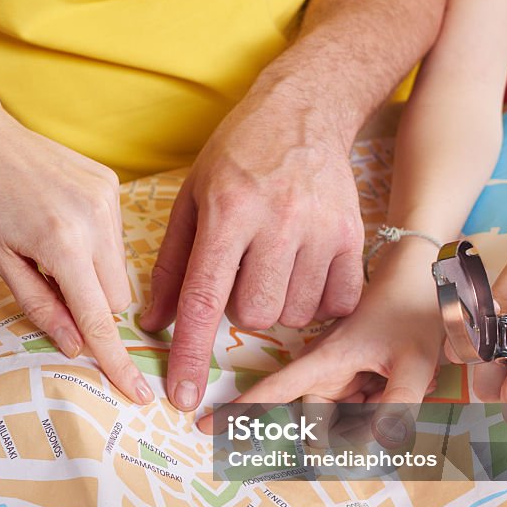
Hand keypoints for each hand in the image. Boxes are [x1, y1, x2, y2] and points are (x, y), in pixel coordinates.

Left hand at [0, 94, 151, 404]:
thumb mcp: (0, 261)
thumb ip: (42, 306)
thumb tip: (77, 346)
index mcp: (62, 243)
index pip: (98, 318)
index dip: (117, 361)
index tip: (139, 394)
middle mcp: (94, 218)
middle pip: (115, 299)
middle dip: (90, 307)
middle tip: (49, 284)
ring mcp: (107, 196)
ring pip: (119, 271)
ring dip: (93, 276)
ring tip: (51, 247)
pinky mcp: (111, 182)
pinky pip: (116, 238)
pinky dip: (95, 247)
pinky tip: (61, 223)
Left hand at [141, 91, 362, 409]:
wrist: (305, 109)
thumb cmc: (237, 155)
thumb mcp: (190, 199)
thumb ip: (170, 265)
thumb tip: (152, 324)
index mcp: (228, 212)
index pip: (205, 299)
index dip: (191, 355)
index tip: (183, 398)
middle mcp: (278, 222)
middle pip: (254, 315)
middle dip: (240, 308)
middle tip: (242, 268)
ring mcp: (322, 229)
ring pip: (293, 315)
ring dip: (277, 303)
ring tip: (274, 261)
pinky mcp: (354, 235)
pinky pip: (334, 304)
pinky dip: (316, 300)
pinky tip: (304, 268)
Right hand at [199, 240, 441, 446]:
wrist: (421, 281)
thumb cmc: (412, 313)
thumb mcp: (414, 362)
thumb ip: (398, 406)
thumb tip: (377, 445)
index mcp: (325, 360)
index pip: (274, 390)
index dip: (240, 411)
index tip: (204, 427)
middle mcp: (323, 370)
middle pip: (317, 421)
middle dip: (349, 428)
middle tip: (385, 399)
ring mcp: (337, 375)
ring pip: (341, 418)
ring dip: (369, 414)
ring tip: (397, 381)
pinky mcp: (351, 377)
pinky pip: (357, 408)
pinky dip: (377, 405)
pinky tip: (398, 381)